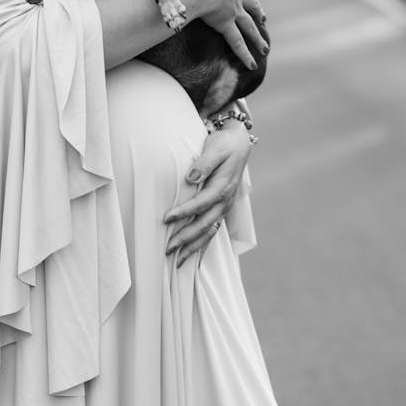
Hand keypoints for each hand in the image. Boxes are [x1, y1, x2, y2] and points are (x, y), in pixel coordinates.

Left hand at [163, 113, 251, 265]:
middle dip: (186, 238)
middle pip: (205, 224)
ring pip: (209, 232)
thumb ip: (204, 163)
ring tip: (176, 261)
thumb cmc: (224, 145)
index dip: (184, 212)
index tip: (166, 219)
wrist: (239, 144)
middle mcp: (225, 201)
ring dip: (193, 247)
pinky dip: (202, 244)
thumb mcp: (215, 148)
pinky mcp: (221, 209)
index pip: (201, 203)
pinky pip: (212, 231)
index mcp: (223, 187)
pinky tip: (191, 255)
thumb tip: (191, 177)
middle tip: (167, 249)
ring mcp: (225, 207)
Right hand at [180, 0, 266, 68]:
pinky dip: (244, 54)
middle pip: (250, 2)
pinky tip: (253, 65)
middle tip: (262, 18)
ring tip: (265, 48)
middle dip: (256, 10)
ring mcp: (232, 9)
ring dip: (257, 37)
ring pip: (249, 25)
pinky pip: (236, 42)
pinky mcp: (226, 24)